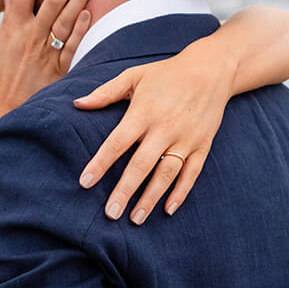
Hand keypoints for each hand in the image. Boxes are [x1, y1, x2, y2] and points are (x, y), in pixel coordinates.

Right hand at [0, 0, 96, 117]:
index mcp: (12, 27)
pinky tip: (90, 12)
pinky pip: (71, 47)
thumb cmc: (0, 77)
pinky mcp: (57, 71)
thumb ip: (7, 18)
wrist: (2, 111)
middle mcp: (29, 36)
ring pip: (65, 19)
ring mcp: (44, 53)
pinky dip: (81, 30)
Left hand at [71, 43, 233, 223]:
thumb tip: (77, 104)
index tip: (85, 182)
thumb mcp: (134, 76)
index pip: (117, 142)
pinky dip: (181, 192)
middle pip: (141, 164)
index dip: (100, 163)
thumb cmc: (166, 73)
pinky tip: (168, 209)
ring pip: (166, 174)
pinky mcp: (202, 145)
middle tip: (111, 213)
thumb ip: (105, 93)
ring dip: (151, 197)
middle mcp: (165, 128)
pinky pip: (192, 173)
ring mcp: (186, 138)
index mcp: (144, 112)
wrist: (211, 69)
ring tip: (136, 218)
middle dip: (125, 190)